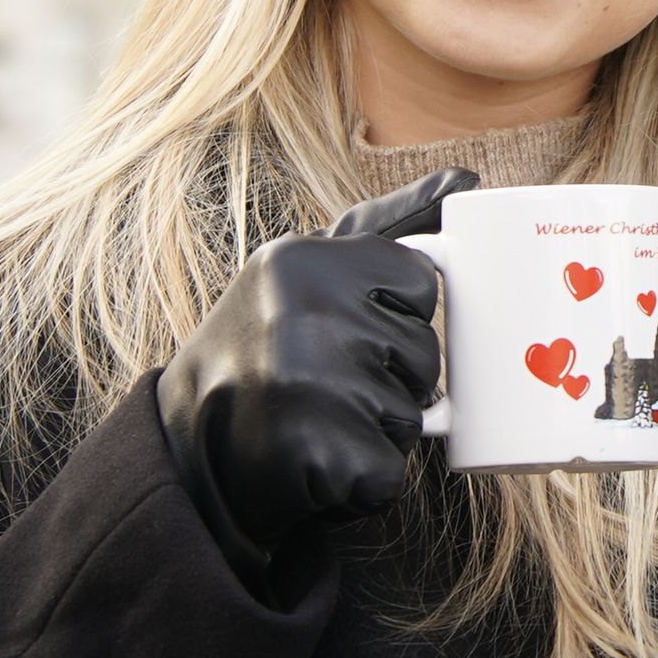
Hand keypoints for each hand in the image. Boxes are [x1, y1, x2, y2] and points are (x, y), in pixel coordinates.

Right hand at [156, 168, 471, 570]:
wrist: (189, 447)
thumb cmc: (263, 347)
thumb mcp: (307, 268)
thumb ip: (389, 223)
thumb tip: (467, 178)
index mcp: (301, 260)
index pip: (421, 282)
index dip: (396, 314)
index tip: (346, 327)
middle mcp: (301, 316)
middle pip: (424, 353)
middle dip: (391, 377)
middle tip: (326, 382)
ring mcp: (309, 388)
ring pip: (412, 415)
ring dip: (377, 428)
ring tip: (317, 419)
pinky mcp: (316, 457)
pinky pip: (390, 472)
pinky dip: (363, 478)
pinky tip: (314, 460)